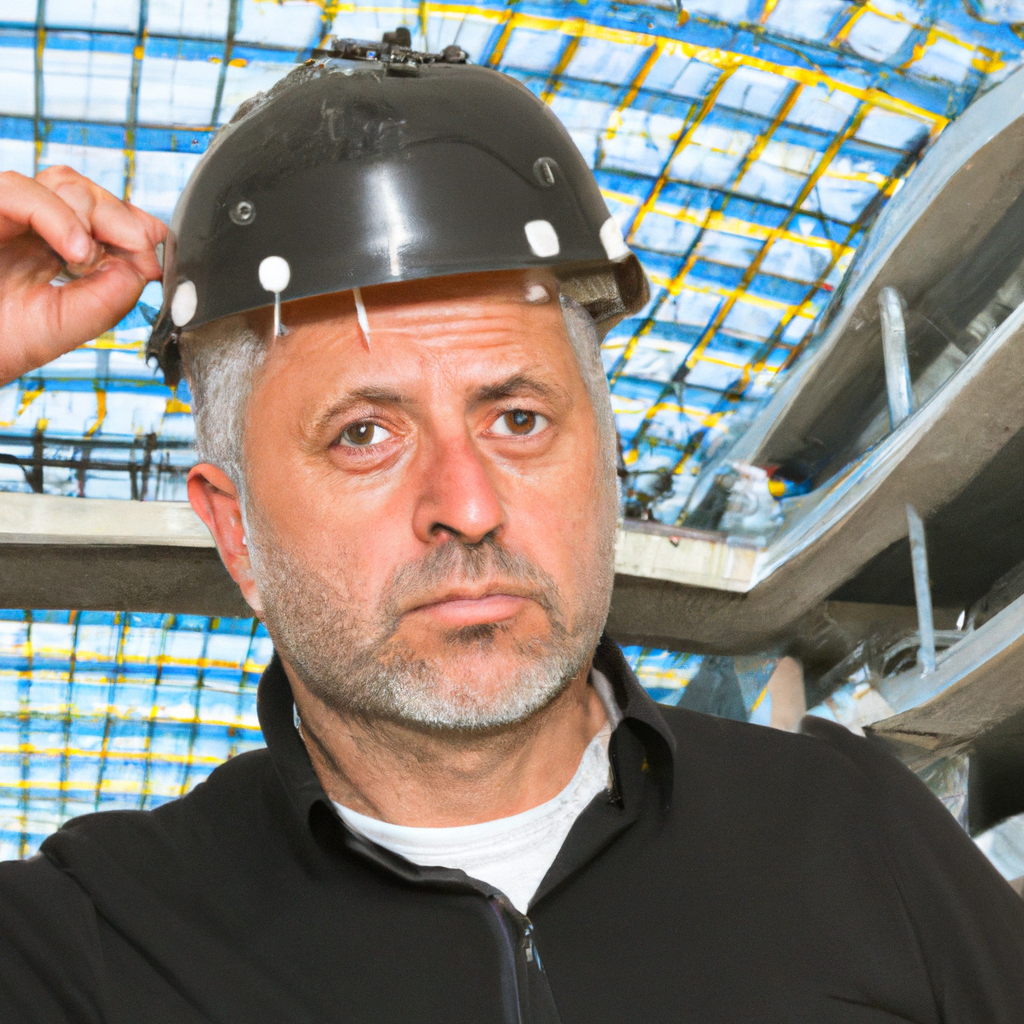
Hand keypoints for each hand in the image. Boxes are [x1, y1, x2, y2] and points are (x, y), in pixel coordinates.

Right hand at [0, 165, 166, 386]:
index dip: (135, 225)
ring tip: (94, 258)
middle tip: (143, 251)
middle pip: (90, 194)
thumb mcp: (67, 325)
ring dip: (96, 216)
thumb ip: (109, 298)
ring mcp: (8, 214)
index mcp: (53, 249)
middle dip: (124, 221)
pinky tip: (78, 251)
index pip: (104, 217)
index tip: (157, 252)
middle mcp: (32, 226)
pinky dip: (59, 217)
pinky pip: (22, 191)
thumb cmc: (1, 342)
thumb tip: (144, 268)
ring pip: (63, 183)